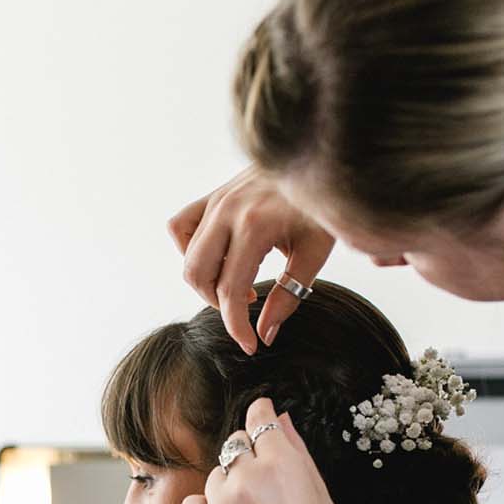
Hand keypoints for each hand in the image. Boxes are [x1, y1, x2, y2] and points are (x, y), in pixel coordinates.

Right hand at [169, 167, 336, 354]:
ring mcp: (217, 200)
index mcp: (255, 227)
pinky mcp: (214, 195)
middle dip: (217, 304)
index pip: (230, 291)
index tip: (250, 345)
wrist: (320, 158)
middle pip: (198, 275)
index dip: (236, 326)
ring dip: (205, 280)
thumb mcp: (314, 253)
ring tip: (236, 284)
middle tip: (245, 309)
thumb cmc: (321, 206)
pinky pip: (181, 225)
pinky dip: (189, 248)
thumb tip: (265, 334)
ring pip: (187, 255)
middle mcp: (228, 211)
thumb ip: (288, 296)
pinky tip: (218, 257)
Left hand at [180, 398, 359, 503]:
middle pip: (234, 446)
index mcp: (281, 462)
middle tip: (265, 489)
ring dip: (229, 489)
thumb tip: (276, 417)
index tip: (260, 419)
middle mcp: (248, 479)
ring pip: (215, 477)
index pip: (258, 419)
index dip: (260, 418)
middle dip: (248, 458)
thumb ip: (295, 448)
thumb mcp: (319, 490)